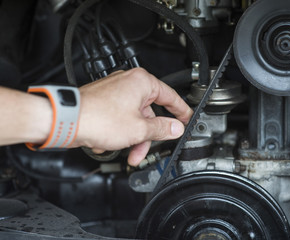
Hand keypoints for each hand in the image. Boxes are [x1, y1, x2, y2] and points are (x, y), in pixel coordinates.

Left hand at [73, 68, 192, 165]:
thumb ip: (162, 129)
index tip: (187, 119)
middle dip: (148, 135)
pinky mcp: (104, 100)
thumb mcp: (139, 129)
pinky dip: (120, 132)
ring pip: (134, 117)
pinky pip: (121, 117)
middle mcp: (128, 82)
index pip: (170, 97)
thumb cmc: (99, 118)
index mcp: (142, 82)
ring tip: (128, 152)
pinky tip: (110, 142)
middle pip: (149, 112)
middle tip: (147, 149)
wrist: (67, 121)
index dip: (181, 111)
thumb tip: (175, 128)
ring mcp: (115, 91)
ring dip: (133, 137)